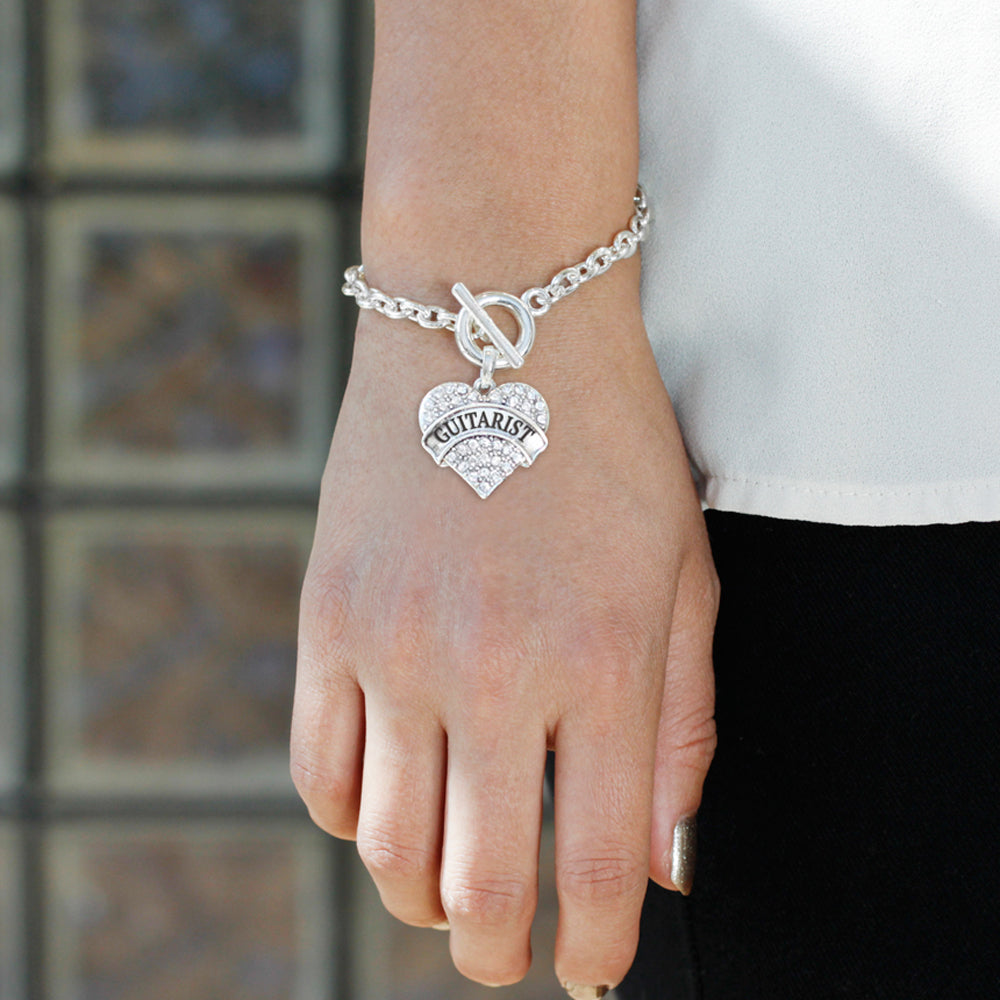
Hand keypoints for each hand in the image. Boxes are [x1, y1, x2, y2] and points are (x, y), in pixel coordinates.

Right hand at [292, 306, 717, 991]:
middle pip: (478, 883)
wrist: (491, 321)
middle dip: (498, 945)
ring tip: (448, 892)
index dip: (594, 946)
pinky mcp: (327, 615)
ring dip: (421, 897)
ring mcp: (394, 644)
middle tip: (507, 946)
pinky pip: (319, 768)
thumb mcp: (681, 574)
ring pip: (387, 847)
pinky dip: (352, 820)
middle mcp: (492, 667)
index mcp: (602, 660)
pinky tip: (389, 808)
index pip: (597, 866)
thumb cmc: (606, 442)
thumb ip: (682, 725)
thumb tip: (667, 863)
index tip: (589, 972)